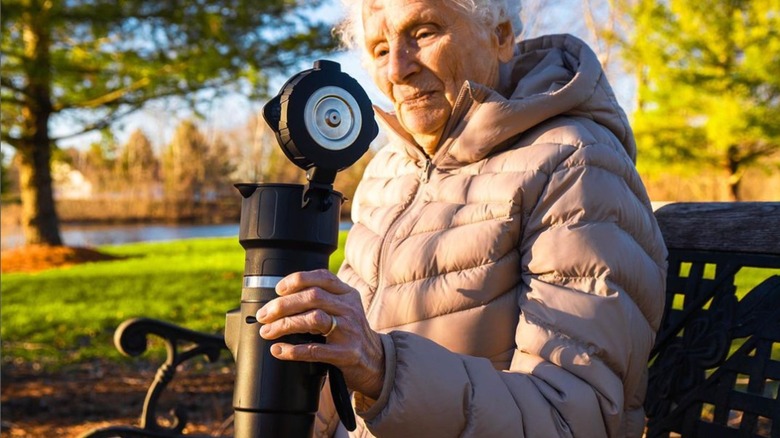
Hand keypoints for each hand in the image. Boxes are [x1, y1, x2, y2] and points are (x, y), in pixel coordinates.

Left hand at [255, 269, 384, 398]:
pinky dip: (293, 350)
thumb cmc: (351, 334)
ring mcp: (349, 331)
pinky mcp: (346, 354)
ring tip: (267, 331)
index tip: (278, 289)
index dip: (298, 280)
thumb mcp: (345, 310)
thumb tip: (281, 299)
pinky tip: (279, 350)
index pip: (322, 277)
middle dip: (283, 305)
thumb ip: (324, 300)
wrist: (376, 362)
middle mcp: (350, 309)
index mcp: (348, 294)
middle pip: (313, 297)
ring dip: (285, 325)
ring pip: (313, 319)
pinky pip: (315, 350)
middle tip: (264, 315)